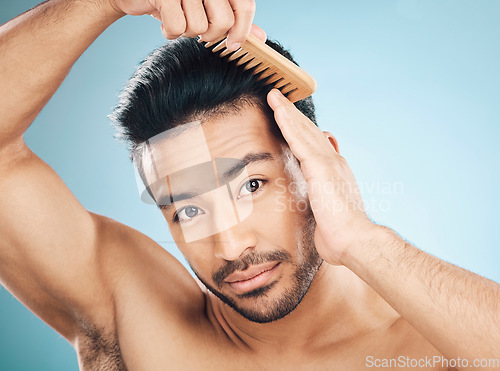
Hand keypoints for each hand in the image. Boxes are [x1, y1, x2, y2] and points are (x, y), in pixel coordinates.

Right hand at [108, 0, 254, 48]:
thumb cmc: (176, 2)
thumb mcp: (208, 8)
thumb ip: (234, 19)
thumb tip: (260, 37)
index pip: (244, 5)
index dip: (242, 30)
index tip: (233, 45)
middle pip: (223, 22)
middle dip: (210, 35)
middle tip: (198, 31)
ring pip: (199, 27)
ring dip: (186, 32)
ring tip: (178, 20)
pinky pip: (177, 27)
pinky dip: (170, 33)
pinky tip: (165, 23)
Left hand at [267, 89, 374, 265]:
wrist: (354, 241)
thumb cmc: (339, 234)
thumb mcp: (327, 212)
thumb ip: (320, 199)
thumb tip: (316, 196)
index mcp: (333, 172)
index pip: (314, 145)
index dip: (301, 131)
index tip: (289, 119)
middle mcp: (333, 162)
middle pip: (309, 132)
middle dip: (293, 115)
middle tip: (278, 98)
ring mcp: (328, 162)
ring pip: (303, 130)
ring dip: (287, 111)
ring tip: (274, 95)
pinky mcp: (320, 167)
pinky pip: (299, 140)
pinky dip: (288, 122)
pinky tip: (278, 108)